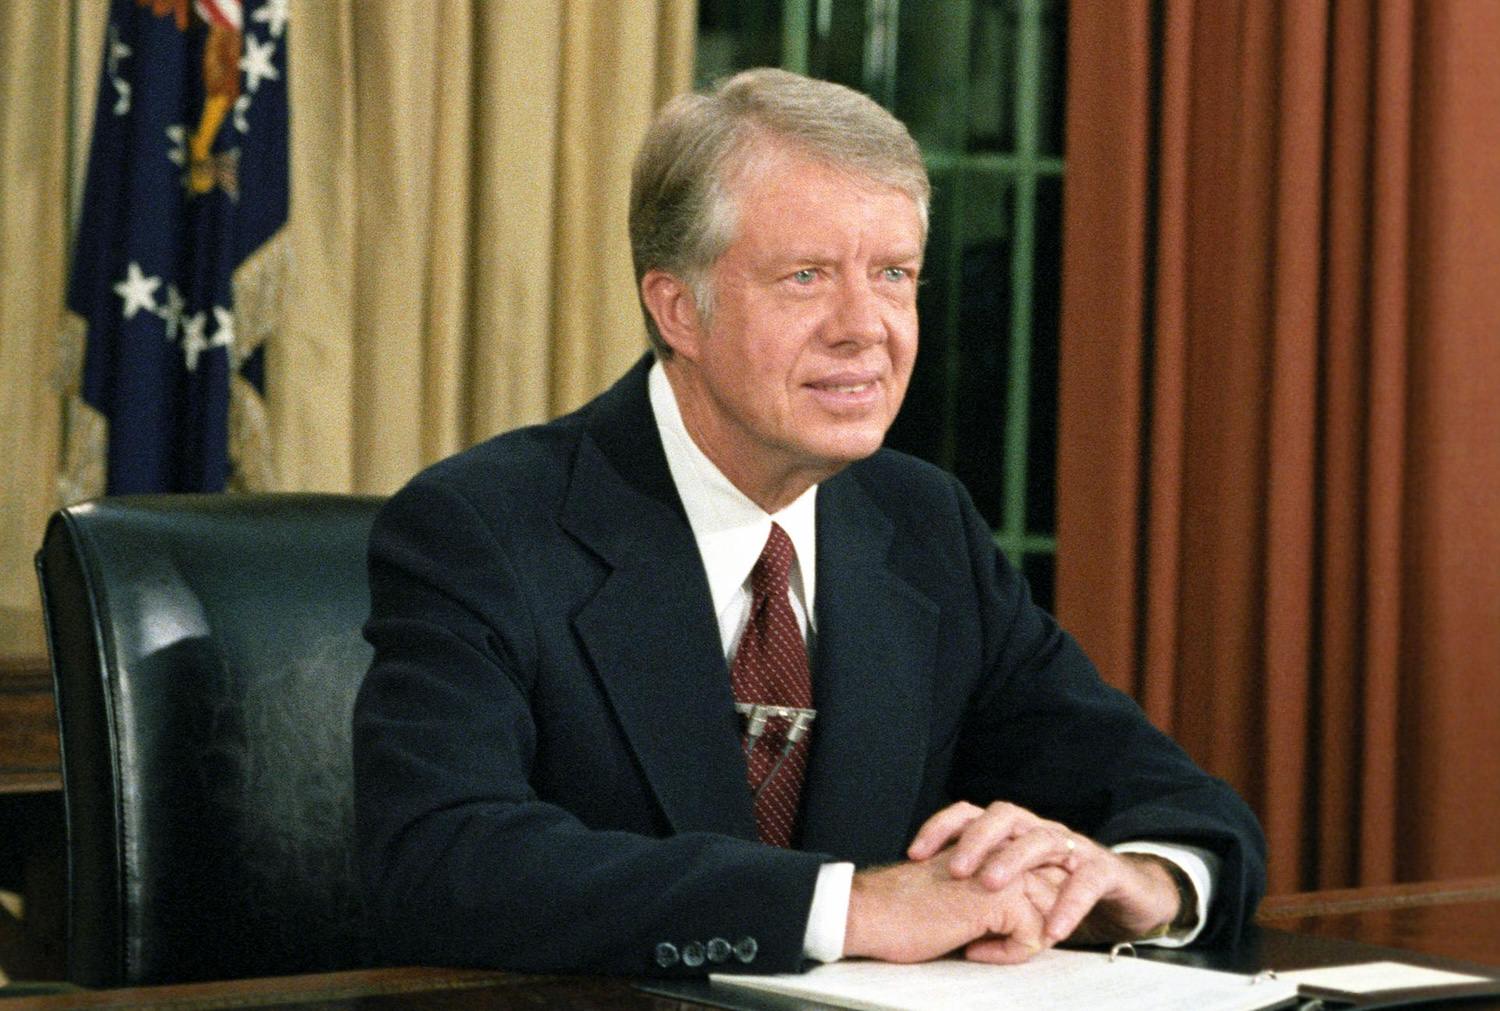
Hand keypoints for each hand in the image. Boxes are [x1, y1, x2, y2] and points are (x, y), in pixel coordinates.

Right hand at [844, 851, 1064, 963]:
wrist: (871, 912)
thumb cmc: (902, 907)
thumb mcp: (956, 890)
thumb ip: (986, 887)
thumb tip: (1019, 912)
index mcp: (988, 842)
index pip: (1039, 869)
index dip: (1033, 902)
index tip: (1001, 928)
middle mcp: (999, 849)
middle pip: (1052, 887)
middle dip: (1039, 921)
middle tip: (997, 941)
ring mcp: (1002, 870)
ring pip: (1049, 911)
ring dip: (1026, 938)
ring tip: (985, 947)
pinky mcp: (999, 897)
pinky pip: (1034, 934)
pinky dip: (1010, 954)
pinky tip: (974, 951)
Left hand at [907, 801, 1182, 943]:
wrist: (1126, 894)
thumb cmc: (1058, 889)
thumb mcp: (1014, 890)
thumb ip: (979, 895)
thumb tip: (934, 917)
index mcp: (1013, 831)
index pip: (971, 814)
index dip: (941, 827)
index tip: (914, 853)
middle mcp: (1039, 830)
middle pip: (1004, 816)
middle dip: (976, 839)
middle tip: (955, 869)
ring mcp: (1072, 847)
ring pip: (1041, 838)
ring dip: (1013, 860)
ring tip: (990, 885)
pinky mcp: (1104, 871)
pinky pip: (1086, 880)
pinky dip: (1068, 903)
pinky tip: (1052, 928)